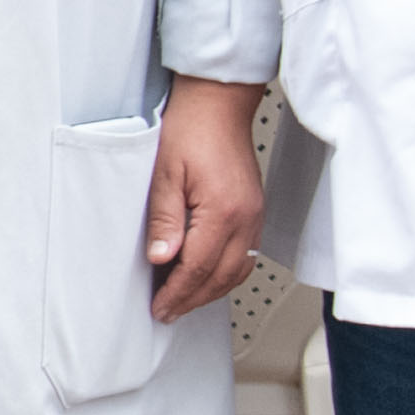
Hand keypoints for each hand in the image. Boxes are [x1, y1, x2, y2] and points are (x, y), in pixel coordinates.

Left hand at [144, 76, 263, 321]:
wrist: (218, 103)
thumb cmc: (192, 129)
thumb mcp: (164, 174)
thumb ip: (164, 219)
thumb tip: (161, 257)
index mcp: (223, 211)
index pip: (197, 268)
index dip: (176, 293)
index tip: (160, 307)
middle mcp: (246, 218)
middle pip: (220, 277)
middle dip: (192, 300)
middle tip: (168, 311)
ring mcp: (254, 216)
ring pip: (237, 271)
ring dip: (210, 291)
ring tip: (184, 300)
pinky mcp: (254, 211)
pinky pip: (246, 256)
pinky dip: (225, 273)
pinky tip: (207, 275)